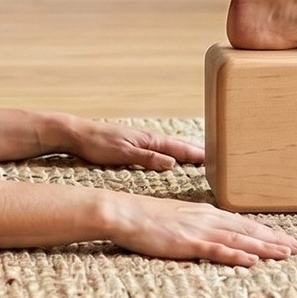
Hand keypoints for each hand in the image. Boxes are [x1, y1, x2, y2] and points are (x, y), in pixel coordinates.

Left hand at [58, 117, 204, 171]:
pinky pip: (160, 150)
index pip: (180, 148)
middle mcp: (148, 138)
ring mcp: (142, 140)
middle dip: (198, 152)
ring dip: (186, 152)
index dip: (198, 155)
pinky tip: (172, 158)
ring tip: (202, 159)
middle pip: (179, 146)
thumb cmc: (98, 144)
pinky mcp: (134, 145)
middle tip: (219, 160)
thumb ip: (148, 158)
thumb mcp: (123, 154)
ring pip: (170, 147)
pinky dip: (172, 153)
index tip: (217, 160)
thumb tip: (173, 163)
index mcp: (149, 140)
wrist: (77, 134)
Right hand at [104, 193, 296, 266]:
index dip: (268, 232)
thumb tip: (215, 237)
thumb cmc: (146, 217)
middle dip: (276, 239)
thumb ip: (198, 226)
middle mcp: (207, 218)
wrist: (124, 212)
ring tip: (286, 254)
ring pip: (239, 239)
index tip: (288, 240)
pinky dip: (235, 255)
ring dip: (264, 247)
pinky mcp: (187, 242)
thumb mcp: (178, 218)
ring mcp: (198, 229)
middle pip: (248, 230)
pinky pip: (215, 249)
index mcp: (205, 212)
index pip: (244, 223)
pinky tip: (251, 261)